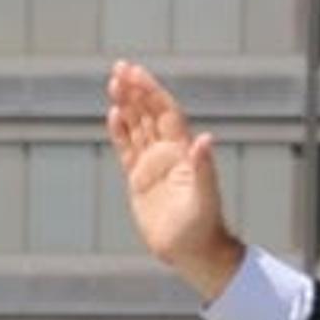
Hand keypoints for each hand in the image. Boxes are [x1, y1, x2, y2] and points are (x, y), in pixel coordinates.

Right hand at [104, 60, 245, 299]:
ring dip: (127, 105)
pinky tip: (113, 114)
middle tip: (119, 67)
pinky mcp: (139, 181)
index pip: (165, 113)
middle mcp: (168, 153)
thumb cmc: (203, 226)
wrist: (193, 252)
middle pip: (149, 113)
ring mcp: (153, 166)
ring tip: (113, 82)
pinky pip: (127, 150)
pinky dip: (120, 132)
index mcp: (184, 152)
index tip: (135, 73)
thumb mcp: (204, 197)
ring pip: (137, 127)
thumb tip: (205, 139)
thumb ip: (203, 167)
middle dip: (136, 90)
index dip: (151, 91)